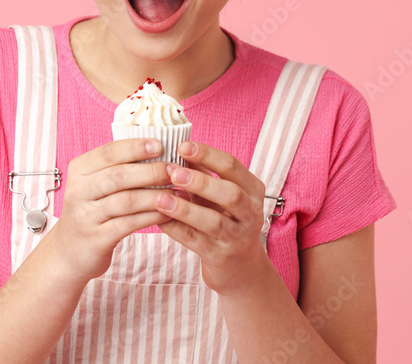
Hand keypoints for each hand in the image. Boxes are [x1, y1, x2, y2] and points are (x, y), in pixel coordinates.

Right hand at [47, 138, 173, 284]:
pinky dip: (152, 216)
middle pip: (119, 175)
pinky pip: (130, 223)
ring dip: (156, 195)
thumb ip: (117, 167)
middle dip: (151, 171)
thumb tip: (157, 148)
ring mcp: (86, 216)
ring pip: (127, 200)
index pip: (108, 152)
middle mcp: (78, 191)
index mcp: (78, 170)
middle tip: (175, 170)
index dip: (135, 147)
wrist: (70, 252)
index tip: (160, 145)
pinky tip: (168, 213)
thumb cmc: (91, 211)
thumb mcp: (94, 184)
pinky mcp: (96, 238)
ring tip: (178, 193)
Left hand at [154, 141, 270, 293]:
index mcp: (252, 189)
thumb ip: (202, 172)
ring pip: (214, 222)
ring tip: (161, 199)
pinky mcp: (221, 256)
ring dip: (186, 209)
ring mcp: (238, 237)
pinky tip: (159, 220)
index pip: (232, 166)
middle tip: (173, 172)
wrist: (240, 266)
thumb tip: (176, 146)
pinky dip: (176, 229)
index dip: (207, 155)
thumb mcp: (219, 194)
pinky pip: (196, 241)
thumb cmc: (225, 219)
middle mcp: (251, 212)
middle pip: (230, 194)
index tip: (182, 146)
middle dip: (200, 182)